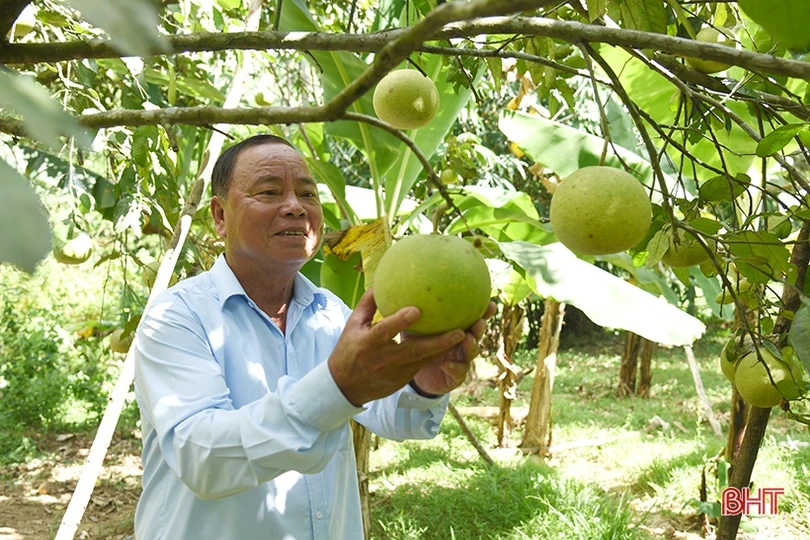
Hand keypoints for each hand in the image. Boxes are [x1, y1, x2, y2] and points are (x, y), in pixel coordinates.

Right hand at [328, 288, 465, 405]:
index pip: (385, 331)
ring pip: (425, 360)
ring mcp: (395, 372)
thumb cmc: (348, 349)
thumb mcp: (352, 325)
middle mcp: (383, 359)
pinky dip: (438, 355)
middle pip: (416, 351)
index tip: (417, 310)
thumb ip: (368, 304)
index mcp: (368, 343)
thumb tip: (382, 280)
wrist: (344, 387)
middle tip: (461, 331)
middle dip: (440, 342)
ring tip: (467, 337)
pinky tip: (453, 344)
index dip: (400, 322)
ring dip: (446, 350)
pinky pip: (423, 365)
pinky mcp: (402, 380)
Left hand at [409, 301, 496, 395]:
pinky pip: (457, 372)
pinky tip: (447, 364)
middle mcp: (462, 344)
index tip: (491, 304)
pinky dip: (454, 367)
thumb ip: (418, 314)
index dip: (484, 312)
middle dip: (479, 328)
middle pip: (476, 334)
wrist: (412, 372)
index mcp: (456, 330)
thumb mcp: (414, 328)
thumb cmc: (415, 343)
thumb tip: (412, 291)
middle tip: (479, 322)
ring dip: (471, 346)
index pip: (472, 318)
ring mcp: (461, 360)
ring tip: (468, 339)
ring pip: (471, 353)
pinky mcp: (455, 377)